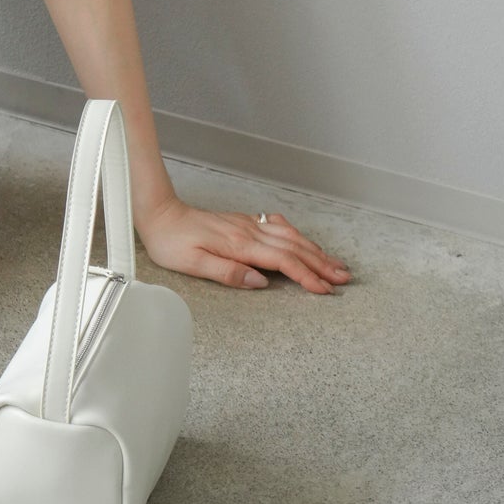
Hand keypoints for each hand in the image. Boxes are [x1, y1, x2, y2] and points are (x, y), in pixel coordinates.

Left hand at [134, 193, 351, 294]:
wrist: (158, 213)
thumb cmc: (170, 242)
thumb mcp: (192, 263)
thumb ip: (227, 272)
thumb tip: (260, 282)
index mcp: (239, 245)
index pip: (282, 262)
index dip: (306, 276)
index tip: (325, 290)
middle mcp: (248, 232)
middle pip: (294, 248)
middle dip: (321, 264)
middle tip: (344, 278)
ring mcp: (246, 224)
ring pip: (289, 236)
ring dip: (314, 250)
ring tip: (334, 263)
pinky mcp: (242, 222)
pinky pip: (277, 227)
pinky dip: (296, 235)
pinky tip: (302, 240)